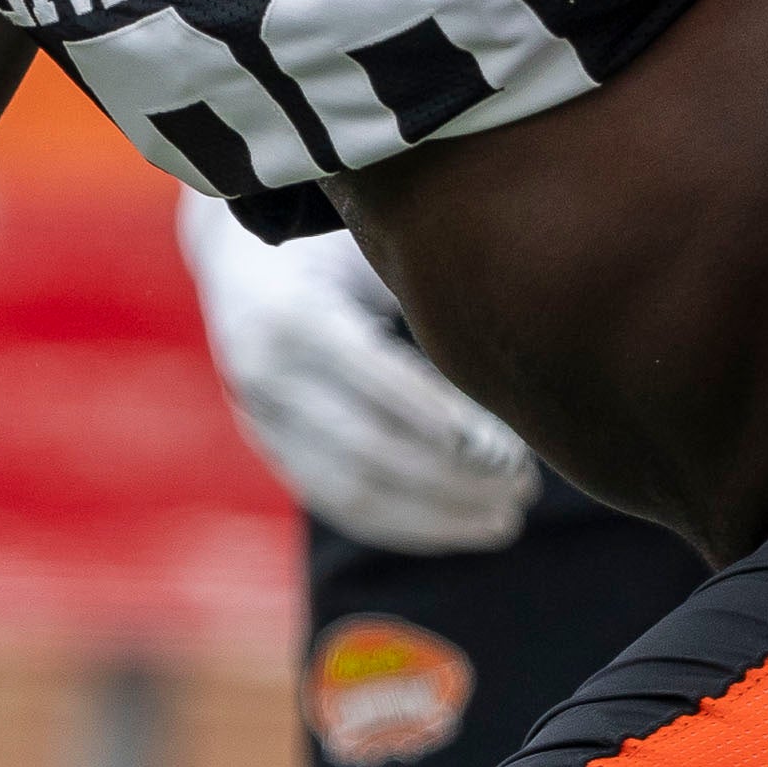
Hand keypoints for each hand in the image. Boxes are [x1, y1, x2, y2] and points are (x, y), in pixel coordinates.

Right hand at [179, 189, 538, 553]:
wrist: (243, 258)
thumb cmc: (335, 241)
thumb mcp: (372, 244)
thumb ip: (425, 286)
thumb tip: (514, 343)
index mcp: (292, 312)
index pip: (371, 375)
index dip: (436, 412)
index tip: (505, 441)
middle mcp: (265, 373)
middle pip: (366, 446)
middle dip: (452, 475)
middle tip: (524, 485)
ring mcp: (261, 418)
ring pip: (352, 489)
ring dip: (436, 513)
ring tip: (506, 518)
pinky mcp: (272, 448)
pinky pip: (337, 500)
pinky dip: (404, 523)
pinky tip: (461, 526)